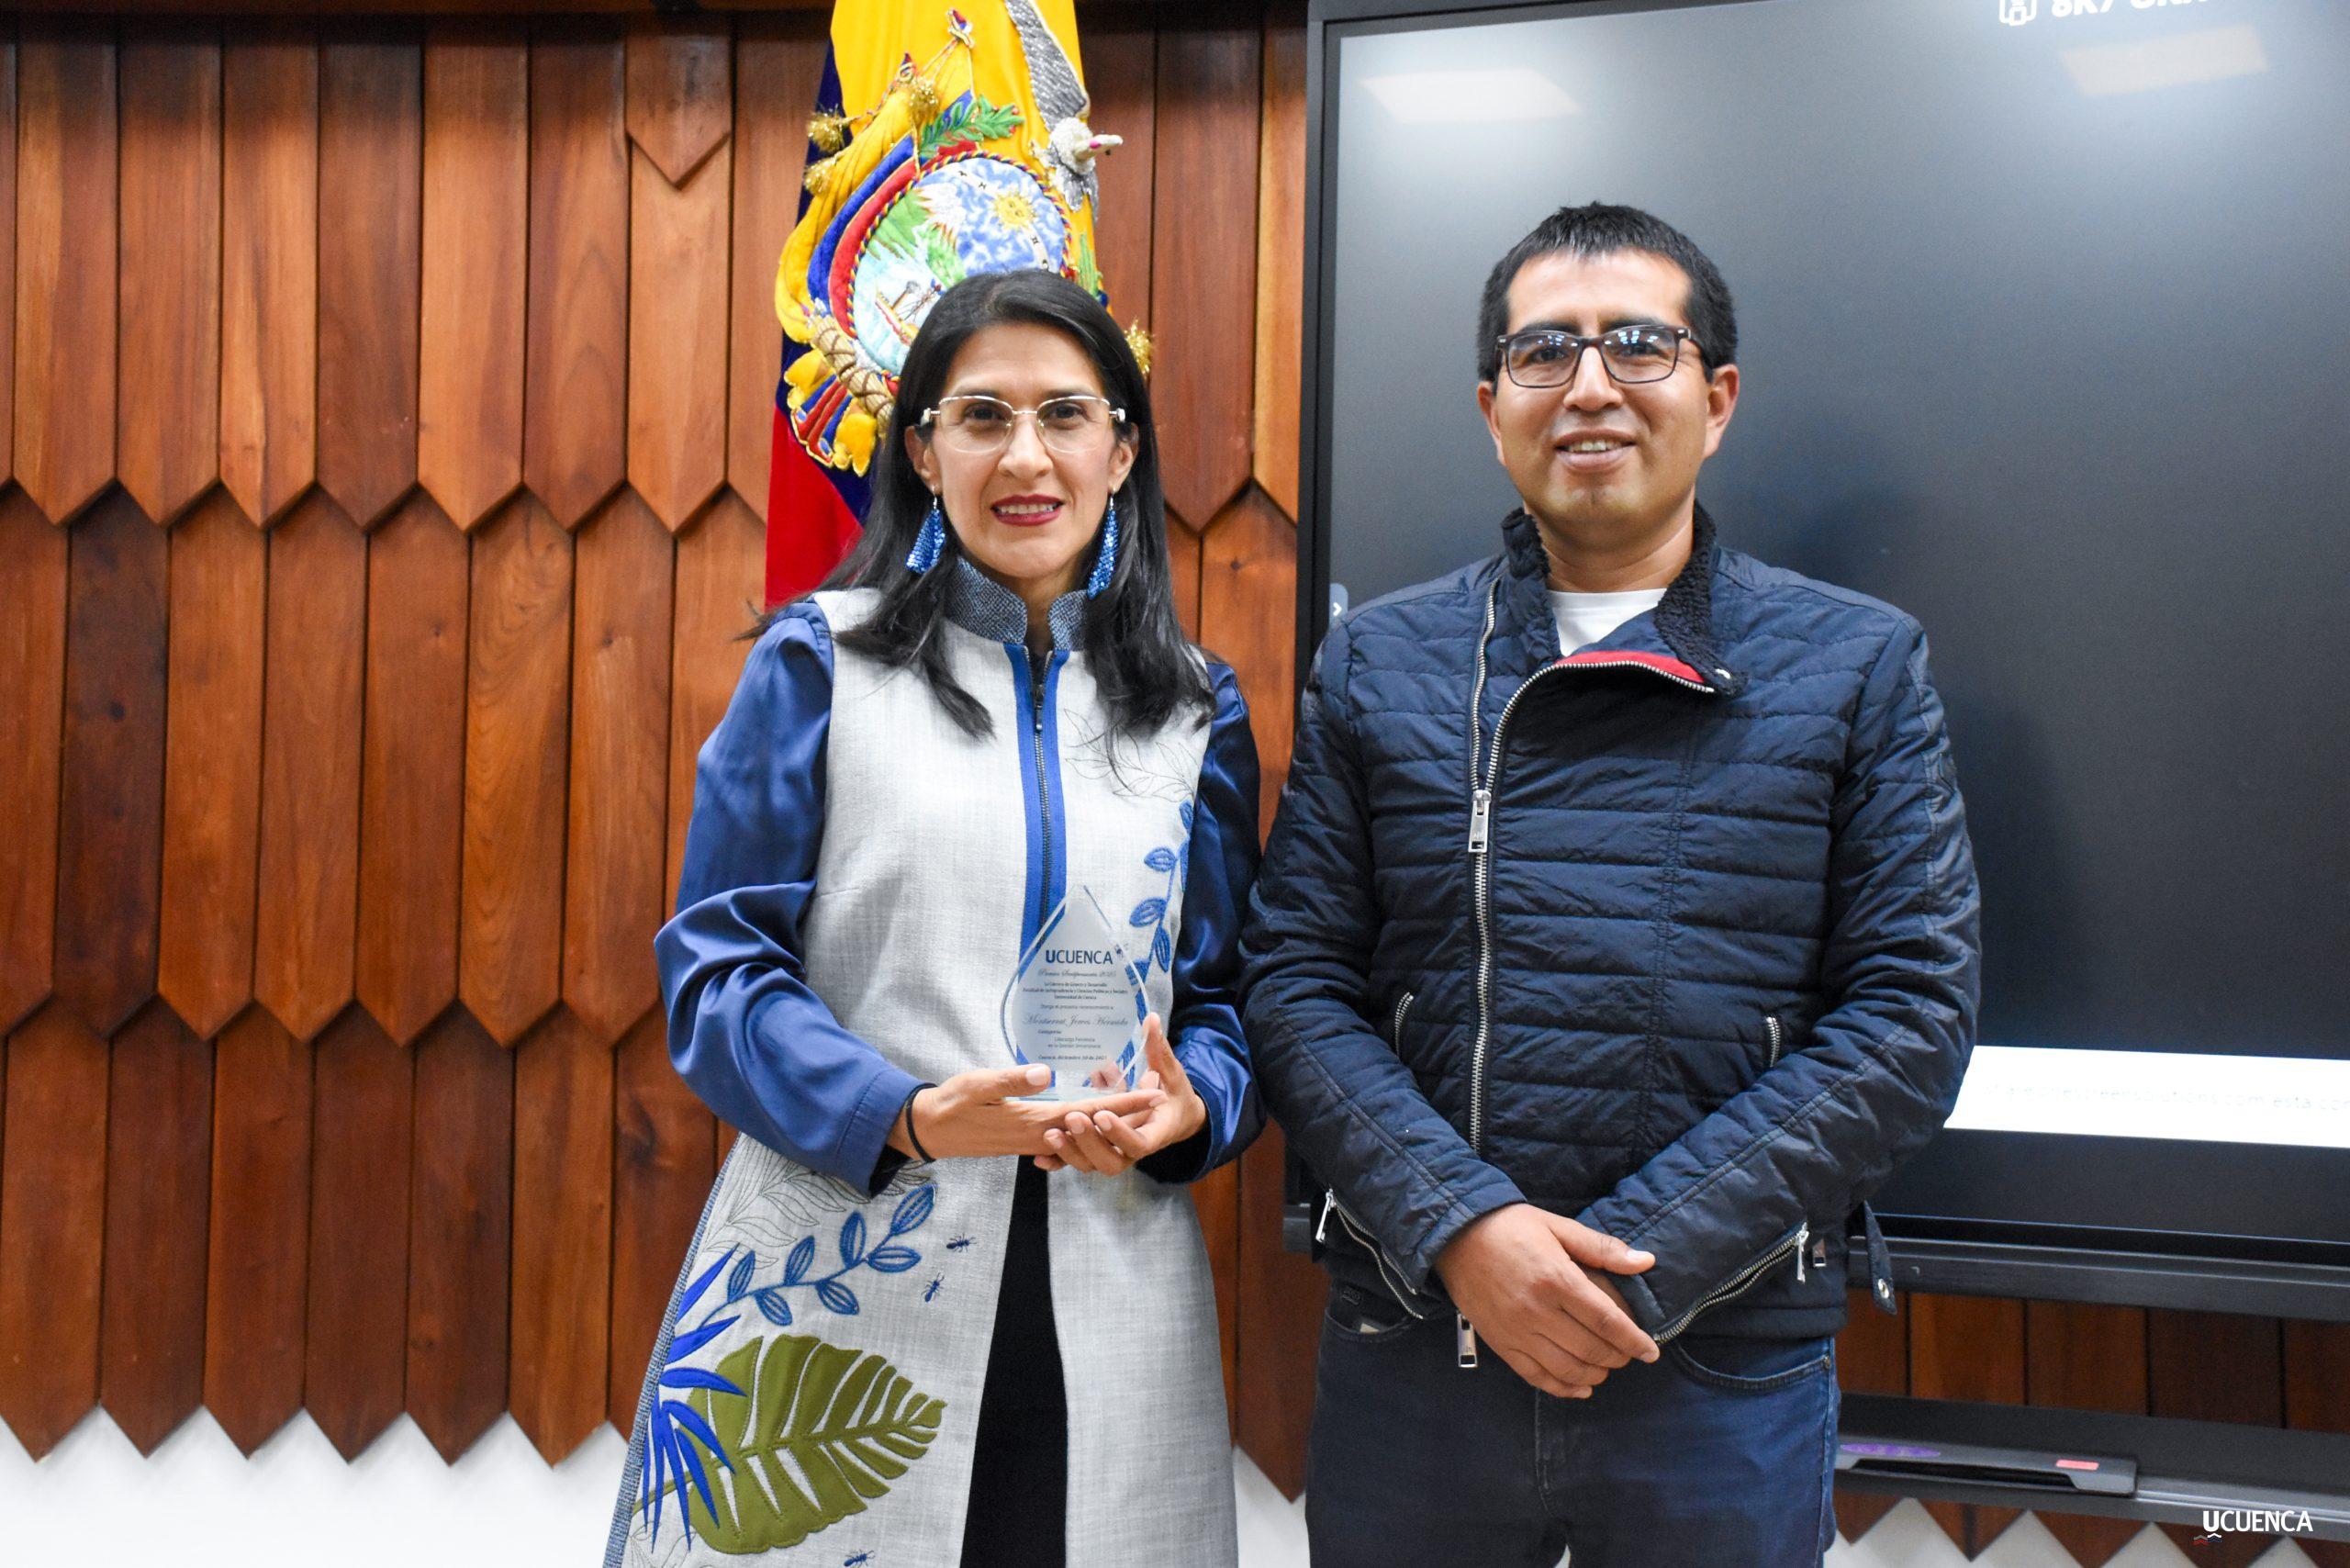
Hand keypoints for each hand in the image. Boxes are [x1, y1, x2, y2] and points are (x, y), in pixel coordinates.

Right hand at [888, 1064, 1164, 1161]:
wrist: (929, 1130)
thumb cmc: (951, 1104)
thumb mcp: (977, 1085)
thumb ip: (1012, 1079)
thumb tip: (1047, 1072)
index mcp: (1032, 1121)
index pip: (1088, 1112)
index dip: (1123, 1104)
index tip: (1154, 1094)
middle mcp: (1039, 1134)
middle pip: (1094, 1125)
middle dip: (1128, 1112)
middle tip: (1161, 1094)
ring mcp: (1032, 1139)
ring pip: (1082, 1132)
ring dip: (1110, 1118)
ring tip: (1138, 1101)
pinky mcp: (1025, 1138)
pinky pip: (1066, 1135)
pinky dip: (1087, 1125)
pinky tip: (1096, 1115)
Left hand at [1033, 1015, 1205, 1176]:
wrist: (1173, 1117)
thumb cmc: (1173, 1093)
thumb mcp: (1170, 1072)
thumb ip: (1158, 1049)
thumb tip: (1150, 1019)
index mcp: (1155, 1134)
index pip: (1137, 1144)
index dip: (1118, 1133)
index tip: (1100, 1113)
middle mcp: (1132, 1150)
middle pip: (1111, 1161)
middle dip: (1089, 1142)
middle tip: (1072, 1117)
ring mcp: (1114, 1154)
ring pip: (1091, 1165)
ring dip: (1070, 1152)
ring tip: (1051, 1133)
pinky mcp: (1098, 1153)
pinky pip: (1077, 1163)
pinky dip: (1059, 1161)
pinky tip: (1039, 1156)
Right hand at [1432, 1204, 1659, 1398]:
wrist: (1454, 1236)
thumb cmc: (1511, 1226)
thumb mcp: (1558, 1227)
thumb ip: (1603, 1248)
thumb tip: (1646, 1262)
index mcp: (1556, 1278)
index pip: (1606, 1320)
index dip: (1633, 1341)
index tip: (1651, 1351)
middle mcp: (1536, 1310)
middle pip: (1591, 1349)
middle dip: (1618, 1358)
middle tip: (1629, 1354)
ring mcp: (1516, 1331)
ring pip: (1567, 1369)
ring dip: (1595, 1374)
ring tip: (1606, 1367)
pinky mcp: (1500, 1343)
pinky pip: (1536, 1376)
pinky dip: (1563, 1388)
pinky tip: (1580, 1387)